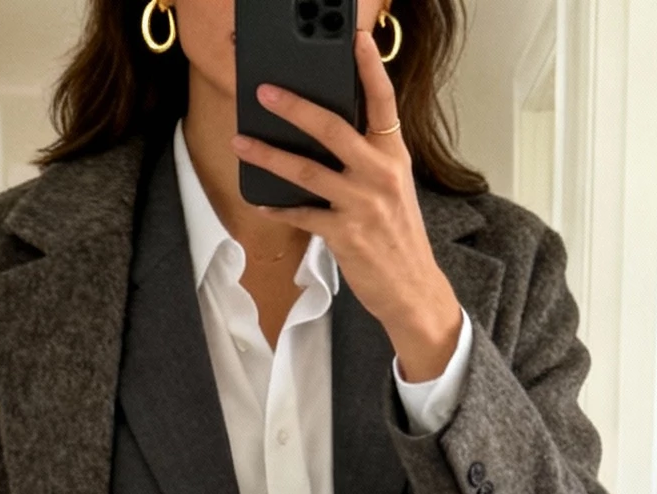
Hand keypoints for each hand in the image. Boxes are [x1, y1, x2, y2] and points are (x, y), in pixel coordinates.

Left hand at [232, 28, 462, 382]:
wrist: (413, 290)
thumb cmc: (399, 239)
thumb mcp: (394, 189)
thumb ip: (369, 160)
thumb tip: (328, 137)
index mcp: (394, 157)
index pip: (384, 103)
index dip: (370, 68)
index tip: (356, 40)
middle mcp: (380, 174)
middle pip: (332, 128)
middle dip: (295, 107)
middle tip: (266, 92)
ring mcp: (362, 204)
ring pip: (307, 170)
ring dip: (270, 155)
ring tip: (243, 143)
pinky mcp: (345, 234)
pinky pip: (302, 214)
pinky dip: (279, 207)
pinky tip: (260, 200)